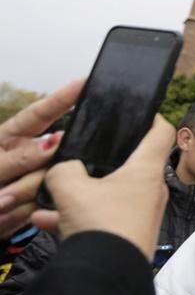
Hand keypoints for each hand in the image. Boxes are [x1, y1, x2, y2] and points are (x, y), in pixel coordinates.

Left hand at [0, 78, 83, 237]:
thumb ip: (19, 158)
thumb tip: (54, 142)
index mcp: (12, 137)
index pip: (41, 114)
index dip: (64, 97)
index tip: (85, 81)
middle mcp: (32, 154)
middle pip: (51, 158)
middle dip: (26, 179)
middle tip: (3, 196)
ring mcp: (40, 177)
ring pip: (50, 183)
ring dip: (21, 198)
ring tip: (0, 205)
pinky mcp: (46, 199)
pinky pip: (49, 203)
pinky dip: (25, 211)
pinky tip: (9, 212)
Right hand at [32, 115, 173, 258]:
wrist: (107, 277)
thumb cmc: (102, 226)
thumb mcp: (71, 188)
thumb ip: (65, 169)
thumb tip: (66, 168)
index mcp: (147, 170)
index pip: (161, 132)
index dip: (151, 118)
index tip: (137, 113)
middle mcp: (152, 190)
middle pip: (132, 164)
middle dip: (103, 161)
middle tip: (82, 157)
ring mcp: (144, 214)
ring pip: (111, 194)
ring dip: (83, 194)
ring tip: (53, 198)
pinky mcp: (132, 235)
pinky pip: (105, 218)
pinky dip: (81, 218)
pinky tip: (48, 223)